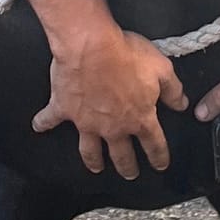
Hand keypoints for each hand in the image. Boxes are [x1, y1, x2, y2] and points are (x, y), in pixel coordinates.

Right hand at [30, 0, 188, 177]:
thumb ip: (173, 89)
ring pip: (90, 150)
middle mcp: (113, 127)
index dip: (159, 156)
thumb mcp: (161, 68)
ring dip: (93, 161)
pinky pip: (50, 120)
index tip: (160, 164)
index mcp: (139, 117)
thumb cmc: (126, 54)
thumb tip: (181, 103)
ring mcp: (87, 122)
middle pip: (122, 155)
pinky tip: (38, 127)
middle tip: (129, 174)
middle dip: (127, 167)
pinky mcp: (64, 109)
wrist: (91, 46)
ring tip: (96, 167)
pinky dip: (43, 123)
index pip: (154, 144)